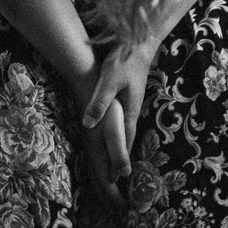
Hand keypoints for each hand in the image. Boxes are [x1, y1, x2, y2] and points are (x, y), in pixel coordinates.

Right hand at [75, 99, 130, 206]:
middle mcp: (93, 154)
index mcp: (99, 155)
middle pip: (100, 184)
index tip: (126, 214)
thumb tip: (123, 175)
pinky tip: (106, 176)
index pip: (107, 185)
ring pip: (97, 176)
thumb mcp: (115, 130)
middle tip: (119, 216)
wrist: (88, 86)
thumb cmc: (105, 108)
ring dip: (105, 191)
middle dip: (110, 201)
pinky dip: (102, 178)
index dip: (116, 200)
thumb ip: (118, 152)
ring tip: (112, 203)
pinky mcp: (92, 140)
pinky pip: (97, 167)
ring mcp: (91, 148)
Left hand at [78, 42, 152, 193]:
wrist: (139, 42)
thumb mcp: (109, 81)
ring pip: (124, 135)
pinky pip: (122, 125)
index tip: (117, 183)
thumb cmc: (125, 60)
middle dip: (121, 164)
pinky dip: (118, 138)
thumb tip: (89, 124)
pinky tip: (116, 138)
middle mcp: (132, 112)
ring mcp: (130, 106)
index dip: (119, 163)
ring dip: (120, 152)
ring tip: (116, 170)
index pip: (124, 144)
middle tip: (118, 185)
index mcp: (129, 113)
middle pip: (126, 143)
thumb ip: (99, 103)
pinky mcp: (126, 99)